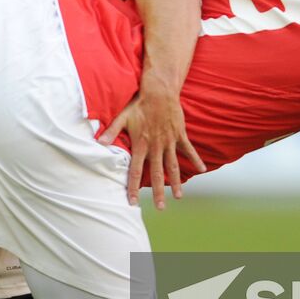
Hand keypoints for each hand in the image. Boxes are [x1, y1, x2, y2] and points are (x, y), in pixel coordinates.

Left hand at [99, 82, 205, 209]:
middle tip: (160, 208)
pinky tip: (201, 169)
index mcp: (140, 144)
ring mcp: (169, 142)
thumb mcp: (122, 117)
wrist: (159, 91)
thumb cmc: (139, 104)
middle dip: (158, 192)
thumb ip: (111, 132)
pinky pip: (188, 150)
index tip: (132, 202)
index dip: (132, 188)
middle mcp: (155, 146)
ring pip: (173, 166)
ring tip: (179, 197)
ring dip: (176, 182)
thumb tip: (98, 143)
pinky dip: (195, 159)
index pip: (134, 171)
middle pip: (156, 174)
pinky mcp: (179, 135)